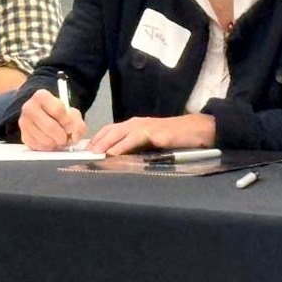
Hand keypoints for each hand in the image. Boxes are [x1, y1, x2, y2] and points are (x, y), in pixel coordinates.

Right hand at [19, 88, 86, 150]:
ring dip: (56, 143)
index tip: (70, 126)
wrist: (44, 116)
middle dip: (62, 136)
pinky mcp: (23, 135)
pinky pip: (39, 147)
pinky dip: (48, 148)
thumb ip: (77, 123)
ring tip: (58, 139)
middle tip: (66, 138)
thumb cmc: (59, 114)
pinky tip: (50, 142)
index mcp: (41, 96)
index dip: (67, 122)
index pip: (58, 110)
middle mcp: (29, 107)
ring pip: (45, 139)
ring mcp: (24, 122)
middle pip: (50, 126)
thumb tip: (74, 136)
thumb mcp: (71, 113)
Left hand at [88, 114, 216, 155]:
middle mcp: (137, 123)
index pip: (110, 130)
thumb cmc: (173, 137)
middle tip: (85, 154)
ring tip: (95, 154)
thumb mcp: (150, 141)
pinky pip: (135, 138)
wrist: (196, 130)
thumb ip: (135, 146)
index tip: (86, 151)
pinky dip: (122, 145)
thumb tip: (117, 158)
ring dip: (105, 143)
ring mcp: (146, 126)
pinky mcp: (155, 133)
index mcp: (134, 124)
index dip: (97, 139)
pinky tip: (114, 153)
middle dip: (97, 142)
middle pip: (110, 130)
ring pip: (120, 133)